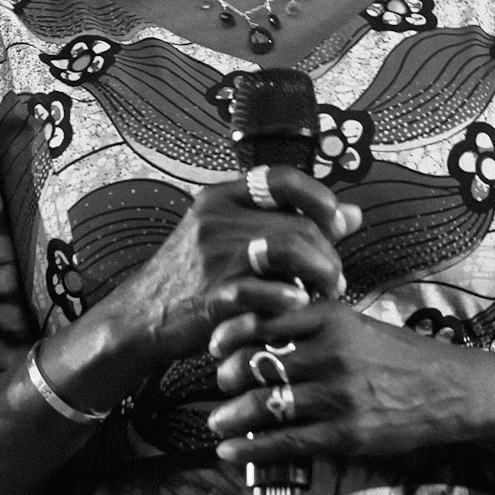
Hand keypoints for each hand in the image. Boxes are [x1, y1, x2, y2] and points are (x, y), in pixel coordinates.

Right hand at [120, 166, 356, 364]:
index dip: (318, 197)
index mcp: (220, 197)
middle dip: (327, 252)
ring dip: (318, 273)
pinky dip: (287, 297)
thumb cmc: (194, 275)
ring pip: (287, 250)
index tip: (336, 221)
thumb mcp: (233, 238)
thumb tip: (352, 215)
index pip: (281, 179)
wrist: (142, 315)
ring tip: (326, 291)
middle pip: (294, 223)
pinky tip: (298, 303)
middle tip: (336, 277)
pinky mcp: (211, 294)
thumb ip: (290, 223)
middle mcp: (216, 219)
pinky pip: (260, 290)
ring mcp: (212, 256)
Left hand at [206, 302, 471, 463]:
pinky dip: (250, 448)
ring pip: (265, 404)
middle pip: (258, 363)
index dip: (231, 334)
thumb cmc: (399, 356)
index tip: (214, 346)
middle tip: (219, 384)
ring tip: (216, 421)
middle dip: (228, 377)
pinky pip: (285, 441)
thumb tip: (262, 335)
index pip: (265, 321)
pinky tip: (230, 451)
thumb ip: (315, 324)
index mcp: (331, 318)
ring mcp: (338, 395)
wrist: (450, 389)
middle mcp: (331, 352)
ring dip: (231, 416)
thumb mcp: (357, 323)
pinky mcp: (346, 434)